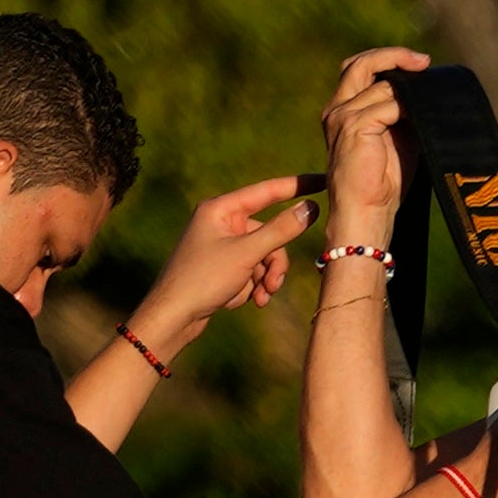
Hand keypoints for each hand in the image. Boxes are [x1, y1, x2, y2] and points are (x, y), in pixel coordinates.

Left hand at [135, 173, 309, 361]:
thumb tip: (311, 207)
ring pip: (265, 254)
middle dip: (275, 261)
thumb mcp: (246, 253)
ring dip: (268, 277)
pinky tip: (252, 301)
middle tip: (273, 283)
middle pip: (269, 233)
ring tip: (261, 297)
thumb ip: (281, 229)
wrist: (173, 317)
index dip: (297, 186)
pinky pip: (254, 269)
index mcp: (221, 209)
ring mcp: (223, 246)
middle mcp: (221, 223)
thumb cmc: (202, 279)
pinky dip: (257, 285)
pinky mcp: (224, 267)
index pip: (267, 191)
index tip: (323, 180)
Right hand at [318, 48, 421, 244]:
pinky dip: (408, 108)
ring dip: (409, 91)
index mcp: (342, 110)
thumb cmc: (382, 184)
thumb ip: (402, 111)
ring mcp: (342, 116)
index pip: (360, 68)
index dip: (389, 60)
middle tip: (424, 63)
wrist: (365, 214)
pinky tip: (420, 118)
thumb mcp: (397, 138)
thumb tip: (426, 89)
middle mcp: (337, 109)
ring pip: (382, 84)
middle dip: (394, 56)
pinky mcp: (353, 126)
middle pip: (361, 63)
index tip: (420, 65)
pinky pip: (388, 103)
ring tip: (429, 102)